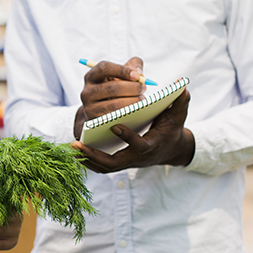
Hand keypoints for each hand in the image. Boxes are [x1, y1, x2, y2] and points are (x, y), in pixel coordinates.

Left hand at [72, 86, 194, 172]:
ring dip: (87, 159)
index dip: (128, 137)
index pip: (139, 146)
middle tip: (78, 144)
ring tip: (72, 147)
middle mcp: (137, 158)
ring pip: (104, 168)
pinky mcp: (119, 163)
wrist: (170, 148)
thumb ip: (179, 101)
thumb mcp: (178, 115)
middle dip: (94, 156)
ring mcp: (127, 163)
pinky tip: (75, 151)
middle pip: (114, 164)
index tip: (115, 125)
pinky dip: (88, 161)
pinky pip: (101, 167)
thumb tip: (181, 85)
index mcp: (152, 146)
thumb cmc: (171, 128)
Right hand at [74, 57, 146, 138]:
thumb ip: (133, 66)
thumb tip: (139, 74)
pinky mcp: (94, 121)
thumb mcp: (120, 74)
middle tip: (143, 88)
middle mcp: (87, 91)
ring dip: (132, 102)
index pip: (104, 68)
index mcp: (92, 76)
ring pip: (115, 104)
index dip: (121, 70)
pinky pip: (114, 117)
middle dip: (132, 88)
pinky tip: (135, 109)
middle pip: (112, 88)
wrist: (100, 111)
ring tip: (141, 99)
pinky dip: (127, 113)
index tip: (136, 76)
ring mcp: (89, 107)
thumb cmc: (113, 88)